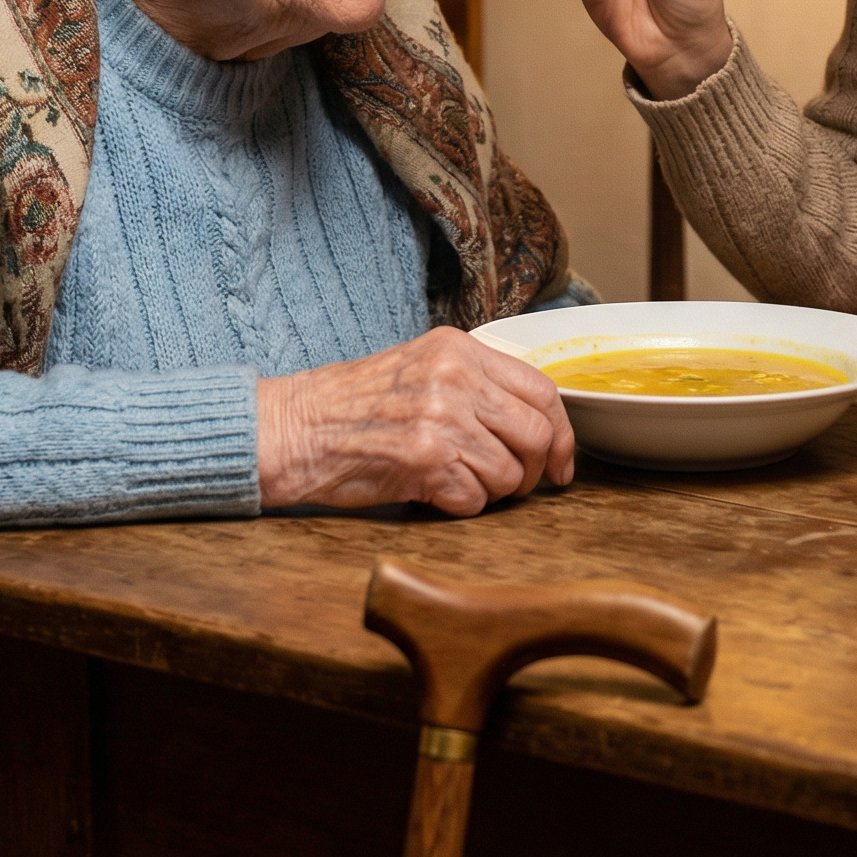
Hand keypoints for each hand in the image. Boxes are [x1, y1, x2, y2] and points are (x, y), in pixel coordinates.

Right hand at [256, 328, 574, 514]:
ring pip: (511, 474)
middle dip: (536, 472)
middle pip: (537, 435)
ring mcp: (442, 417)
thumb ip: (476, 384)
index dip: (562, 434)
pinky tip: (433, 493)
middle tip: (517, 486)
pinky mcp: (425, 460)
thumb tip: (537, 423)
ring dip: (492, 492)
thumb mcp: (421, 368)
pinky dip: (461, 507)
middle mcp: (456, 377)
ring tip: (457, 482)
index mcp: (458, 349)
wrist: (294, 428)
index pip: (542, 389)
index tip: (562, 463)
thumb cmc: (355, 406)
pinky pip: (476, 500)